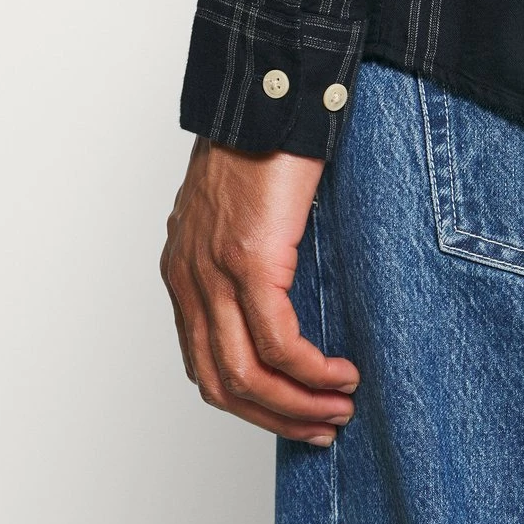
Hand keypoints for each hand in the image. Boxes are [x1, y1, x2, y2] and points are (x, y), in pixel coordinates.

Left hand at [160, 135, 359, 445]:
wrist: (265, 96)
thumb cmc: (260, 147)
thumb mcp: (239, 214)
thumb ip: (244, 262)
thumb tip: (278, 304)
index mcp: (183, 270)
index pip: (201, 361)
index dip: (247, 400)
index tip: (289, 411)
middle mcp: (188, 278)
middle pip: (219, 381)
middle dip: (272, 416)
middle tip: (319, 427)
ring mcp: (214, 271)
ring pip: (245, 374)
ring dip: (295, 405)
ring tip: (338, 409)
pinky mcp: (248, 260)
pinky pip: (280, 343)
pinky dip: (312, 372)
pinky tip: (341, 374)